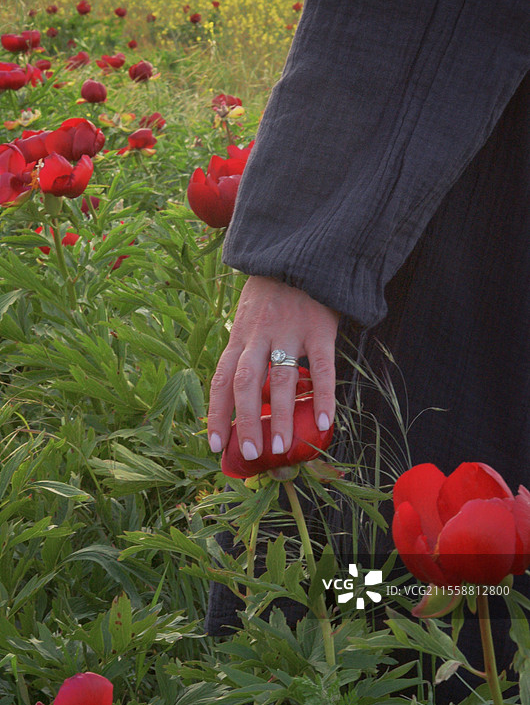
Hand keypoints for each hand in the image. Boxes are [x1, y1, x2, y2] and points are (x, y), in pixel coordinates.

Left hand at [208, 275, 338, 459]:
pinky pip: (322, 367)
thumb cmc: (274, 290)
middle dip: (245, 422)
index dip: (217, 413)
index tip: (215, 444)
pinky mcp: (319, 328)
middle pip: (245, 383)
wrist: (301, 250)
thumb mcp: (250, 315)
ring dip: (279, 417)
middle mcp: (259, 335)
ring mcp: (289, 331)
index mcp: (240, 335)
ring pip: (280, 380)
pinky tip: (323, 422)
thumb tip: (248, 394)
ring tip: (280, 448)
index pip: (222, 379)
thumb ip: (247, 349)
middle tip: (250, 454)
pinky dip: (323, 396)